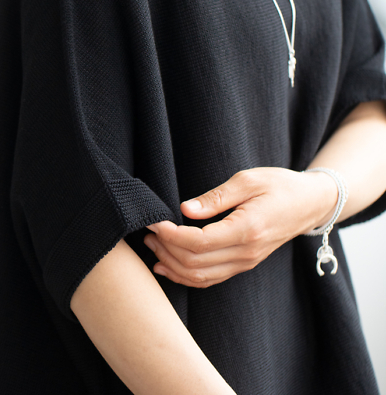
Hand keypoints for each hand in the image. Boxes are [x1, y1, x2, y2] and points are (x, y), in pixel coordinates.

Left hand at [144, 167, 337, 287]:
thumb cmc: (280, 185)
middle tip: (148, 232)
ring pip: (201, 277)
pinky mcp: (244, 264)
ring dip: (173, 265)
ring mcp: (246, 262)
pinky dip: (187, 276)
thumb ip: (216, 197)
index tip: (154, 222)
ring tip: (153, 248)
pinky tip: (169, 267)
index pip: (199, 242)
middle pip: (195, 263)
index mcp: (247, 230)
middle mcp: (246, 253)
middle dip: (167, 249)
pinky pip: (211, 279)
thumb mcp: (248, 180)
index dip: (171, 235)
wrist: (310, 203)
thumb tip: (185, 209)